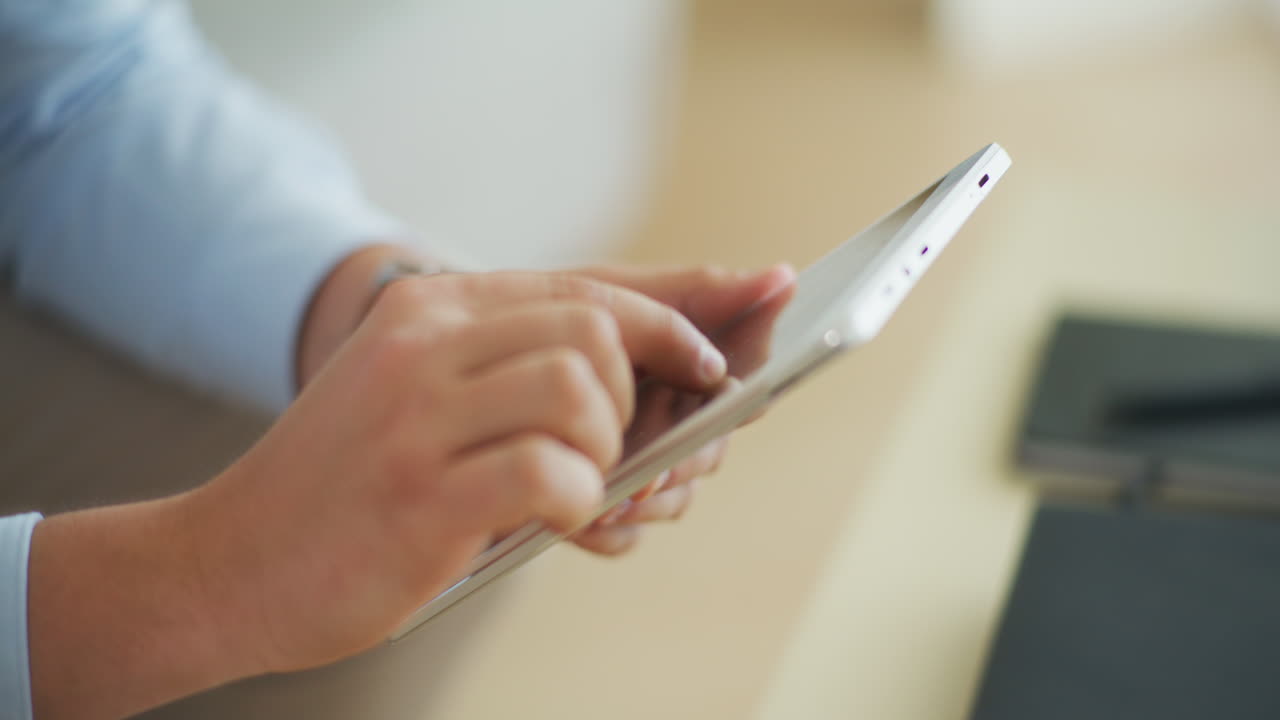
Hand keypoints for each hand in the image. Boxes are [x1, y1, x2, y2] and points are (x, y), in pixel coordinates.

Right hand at [28, 270, 728, 717]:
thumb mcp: (421, 401)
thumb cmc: (350, 489)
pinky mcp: (421, 488)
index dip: (680, 303)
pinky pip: (553, 471)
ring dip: (610, 452)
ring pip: (583, 388)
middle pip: (598, 326)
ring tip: (581, 493)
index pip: (586, 285)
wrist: (227, 561)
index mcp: (432, 308)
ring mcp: (417, 411)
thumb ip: (521, 376)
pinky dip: (583, 503)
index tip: (753, 306)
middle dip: (650, 393)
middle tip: (642, 453)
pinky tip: (560, 523)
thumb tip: (661, 382)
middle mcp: (424, 340)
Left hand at [566, 264, 795, 554]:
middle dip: (684, 458)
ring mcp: (635, 469)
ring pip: (672, 498)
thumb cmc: (538, 326)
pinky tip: (586, 521)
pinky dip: (610, 530)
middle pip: (708, 450)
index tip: (713, 400)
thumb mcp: (603, 297)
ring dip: (647, 499)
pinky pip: (625, 535)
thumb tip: (783, 277)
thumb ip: (688, 293)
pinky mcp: (598, 512)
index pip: (738, 392)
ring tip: (613, 495)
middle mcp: (669, 422)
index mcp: (683, 370)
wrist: (456, 379)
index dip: (731, 403)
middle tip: (654, 466)